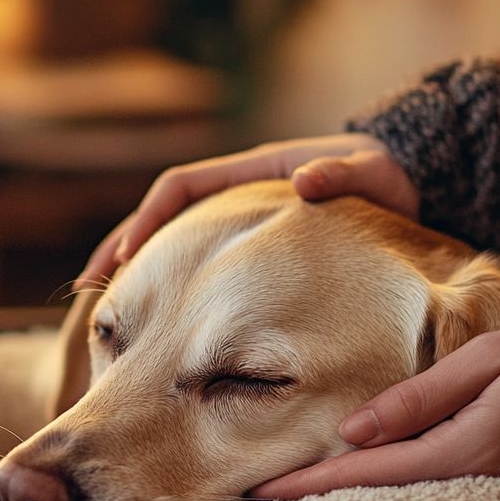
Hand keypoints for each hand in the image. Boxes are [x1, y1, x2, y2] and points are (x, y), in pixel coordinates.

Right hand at [76, 133, 419, 287]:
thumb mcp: (369, 172)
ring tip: (110, 317)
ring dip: (138, 276)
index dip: (149, 219)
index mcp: (251, 171)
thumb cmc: (385, 178)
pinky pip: (199, 269)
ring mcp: (239, 224)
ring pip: (172, 247)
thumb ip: (341, 173)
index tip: (130, 256)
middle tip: (91, 290)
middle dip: (122, 251)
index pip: (179, 188)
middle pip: (160, 221)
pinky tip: (162, 328)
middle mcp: (235, 194)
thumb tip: (305, 182)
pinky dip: (174, 293)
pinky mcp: (250, 252)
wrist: (408, 185)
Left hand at [252, 321, 499, 498]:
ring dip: (342, 493)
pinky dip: (379, 483)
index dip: (310, 483)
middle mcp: (467, 477)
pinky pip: (422, 484)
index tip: (261, 492)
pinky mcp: (490, 475)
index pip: (367, 473)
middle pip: (373, 494)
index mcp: (463, 450)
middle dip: (314, 497)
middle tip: (254, 498)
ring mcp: (481, 482)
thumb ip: (419, 397)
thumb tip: (353, 429)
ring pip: (395, 493)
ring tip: (288, 491)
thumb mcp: (488, 360)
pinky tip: (352, 477)